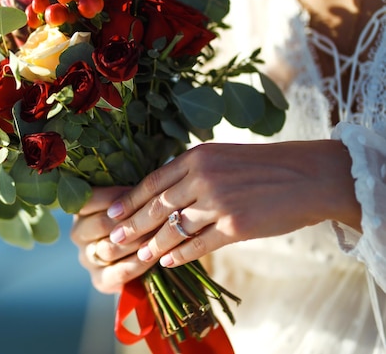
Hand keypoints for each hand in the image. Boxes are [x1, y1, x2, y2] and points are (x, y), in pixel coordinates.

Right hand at [71, 186, 154, 293]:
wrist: (142, 256)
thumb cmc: (137, 217)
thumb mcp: (130, 202)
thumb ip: (130, 194)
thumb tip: (145, 184)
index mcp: (80, 210)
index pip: (89, 200)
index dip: (118, 197)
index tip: (143, 191)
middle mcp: (78, 235)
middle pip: (100, 224)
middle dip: (131, 219)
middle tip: (157, 214)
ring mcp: (87, 259)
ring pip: (110, 249)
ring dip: (137, 240)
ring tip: (160, 233)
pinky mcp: (100, 281)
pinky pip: (120, 272)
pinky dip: (139, 263)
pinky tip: (155, 256)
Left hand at [106, 140, 360, 268]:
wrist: (309, 176)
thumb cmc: (266, 166)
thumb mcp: (224, 157)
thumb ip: (194, 172)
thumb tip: (164, 195)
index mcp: (198, 157)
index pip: (153, 182)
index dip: (130, 200)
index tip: (112, 214)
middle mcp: (203, 177)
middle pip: (157, 206)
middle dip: (132, 225)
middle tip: (113, 239)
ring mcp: (218, 203)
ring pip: (174, 229)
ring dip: (152, 245)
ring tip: (138, 256)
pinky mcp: (236, 227)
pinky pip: (198, 245)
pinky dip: (180, 255)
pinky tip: (168, 262)